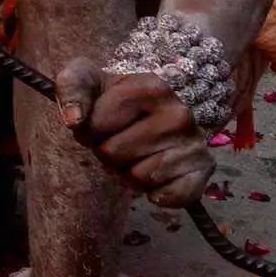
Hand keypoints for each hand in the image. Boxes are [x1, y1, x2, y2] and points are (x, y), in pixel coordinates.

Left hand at [74, 53, 220, 206]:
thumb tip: (74, 119)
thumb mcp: (86, 80)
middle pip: (114, 153)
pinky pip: (175, 196)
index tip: (99, 122)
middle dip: (107, 153)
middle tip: (119, 141)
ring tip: (135, 156)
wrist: (147, 113)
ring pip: (139, 177)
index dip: (88, 130)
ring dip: (129, 174)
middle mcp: (179, 113)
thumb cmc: (111, 99)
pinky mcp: (204, 169)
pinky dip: (160, 195)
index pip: (96, 124)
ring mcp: (195, 142)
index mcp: (151, 86)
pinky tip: (157, 179)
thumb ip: (71, 89)